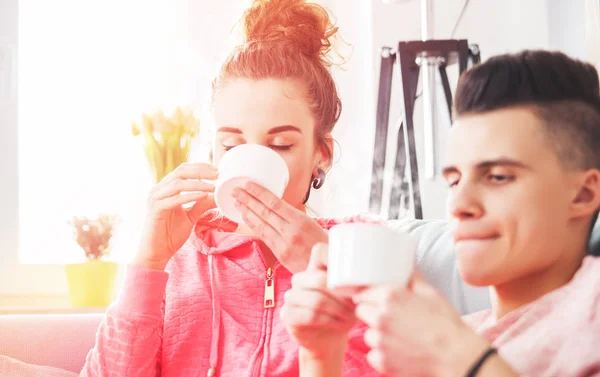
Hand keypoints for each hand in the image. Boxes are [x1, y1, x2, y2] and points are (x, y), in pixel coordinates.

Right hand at [133, 163, 217, 269]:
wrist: (157, 253)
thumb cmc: (171, 235)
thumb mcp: (191, 216)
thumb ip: (202, 204)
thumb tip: (218, 195)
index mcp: (165, 189)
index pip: (183, 170)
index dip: (201, 167)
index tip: (217, 170)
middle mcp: (158, 190)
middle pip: (180, 172)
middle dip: (201, 171)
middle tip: (217, 175)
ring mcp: (155, 199)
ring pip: (177, 183)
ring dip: (198, 183)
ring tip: (213, 186)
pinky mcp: (155, 210)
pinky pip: (174, 199)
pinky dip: (190, 196)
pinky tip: (203, 195)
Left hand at [232, 182, 327, 272]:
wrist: (329, 267)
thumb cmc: (322, 244)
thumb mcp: (312, 224)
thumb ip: (294, 217)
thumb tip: (278, 207)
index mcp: (300, 220)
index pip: (275, 203)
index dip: (259, 193)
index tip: (247, 184)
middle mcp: (290, 231)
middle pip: (264, 212)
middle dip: (248, 199)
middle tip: (235, 190)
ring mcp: (284, 244)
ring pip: (261, 224)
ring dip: (247, 211)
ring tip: (237, 201)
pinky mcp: (280, 254)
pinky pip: (263, 236)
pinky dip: (253, 226)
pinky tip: (245, 218)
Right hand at [280, 243, 355, 358]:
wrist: (329, 339)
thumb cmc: (343, 312)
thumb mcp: (353, 296)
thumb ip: (357, 284)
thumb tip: (371, 278)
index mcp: (315, 268)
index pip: (319, 251)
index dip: (334, 258)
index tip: (352, 274)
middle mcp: (300, 279)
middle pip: (319, 279)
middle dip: (342, 294)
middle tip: (355, 304)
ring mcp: (291, 296)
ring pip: (316, 299)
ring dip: (338, 310)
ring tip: (350, 317)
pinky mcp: (288, 314)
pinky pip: (311, 315)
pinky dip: (329, 321)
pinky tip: (339, 324)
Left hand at [353, 274, 489, 376]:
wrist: (456, 356)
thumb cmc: (446, 325)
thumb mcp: (432, 294)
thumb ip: (414, 281)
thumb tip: (408, 272)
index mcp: (390, 297)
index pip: (364, 293)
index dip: (369, 296)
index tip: (372, 300)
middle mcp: (381, 317)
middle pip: (361, 311)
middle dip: (372, 313)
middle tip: (389, 319)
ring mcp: (380, 340)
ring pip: (368, 335)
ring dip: (378, 335)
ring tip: (397, 337)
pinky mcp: (382, 361)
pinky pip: (373, 355)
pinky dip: (382, 355)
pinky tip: (398, 352)